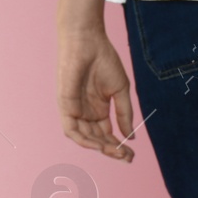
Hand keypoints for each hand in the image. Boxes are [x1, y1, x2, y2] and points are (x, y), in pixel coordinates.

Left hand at [58, 25, 135, 161]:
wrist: (88, 40)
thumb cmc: (104, 61)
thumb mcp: (120, 91)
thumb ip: (125, 115)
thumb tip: (131, 138)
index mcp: (99, 109)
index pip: (108, 135)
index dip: (119, 146)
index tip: (132, 154)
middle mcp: (86, 112)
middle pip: (98, 140)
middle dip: (112, 150)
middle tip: (127, 157)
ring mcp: (75, 109)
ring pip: (85, 138)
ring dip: (100, 149)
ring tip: (116, 153)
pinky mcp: (65, 104)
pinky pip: (71, 130)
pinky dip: (84, 141)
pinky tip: (99, 146)